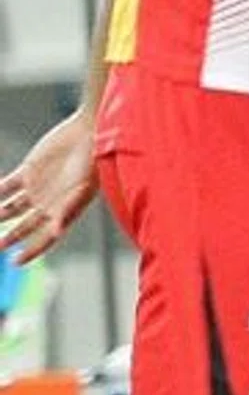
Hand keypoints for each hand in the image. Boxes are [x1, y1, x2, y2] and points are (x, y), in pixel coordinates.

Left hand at [0, 109, 97, 265]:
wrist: (90, 133)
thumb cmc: (93, 162)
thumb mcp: (83, 188)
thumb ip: (68, 210)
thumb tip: (56, 231)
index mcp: (64, 211)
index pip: (46, 238)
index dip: (32, 251)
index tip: (15, 261)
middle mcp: (48, 203)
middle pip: (24, 227)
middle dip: (9, 238)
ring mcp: (37, 188)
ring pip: (12, 208)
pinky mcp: (28, 171)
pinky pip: (6, 187)